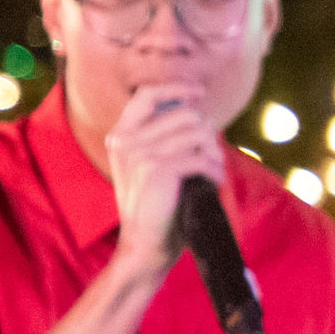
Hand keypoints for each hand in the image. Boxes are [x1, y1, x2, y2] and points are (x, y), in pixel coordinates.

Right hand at [101, 82, 226, 284]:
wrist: (144, 244)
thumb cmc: (155, 205)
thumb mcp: (149, 165)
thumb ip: (163, 138)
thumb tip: (197, 113)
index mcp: (120, 135)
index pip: (147, 95)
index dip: (176, 89)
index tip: (198, 93)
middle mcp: (125, 140)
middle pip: (184, 113)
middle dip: (207, 133)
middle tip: (211, 155)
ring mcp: (139, 153)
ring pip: (197, 132)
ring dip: (214, 152)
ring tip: (213, 170)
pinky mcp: (158, 169)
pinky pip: (201, 157)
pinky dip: (214, 170)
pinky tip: (213, 181)